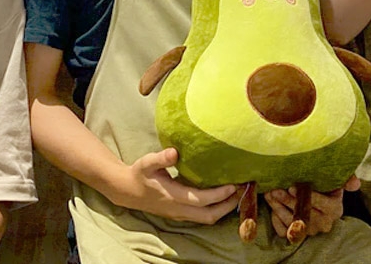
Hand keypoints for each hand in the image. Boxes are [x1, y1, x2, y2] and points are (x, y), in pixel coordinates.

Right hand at [119, 148, 238, 223]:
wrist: (128, 191)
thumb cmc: (140, 174)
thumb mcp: (146, 163)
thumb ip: (160, 158)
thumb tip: (174, 152)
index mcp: (172, 196)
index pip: (200, 200)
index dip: (218, 195)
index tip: (233, 185)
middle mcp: (178, 209)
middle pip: (208, 215)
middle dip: (227, 206)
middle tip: (242, 190)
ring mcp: (180, 214)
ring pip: (206, 218)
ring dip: (224, 209)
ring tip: (238, 193)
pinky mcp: (181, 214)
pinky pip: (202, 216)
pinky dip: (216, 209)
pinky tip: (224, 196)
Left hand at [263, 175, 360, 237]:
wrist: (316, 200)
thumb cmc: (325, 187)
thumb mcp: (336, 180)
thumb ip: (345, 179)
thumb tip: (356, 184)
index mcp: (335, 209)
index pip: (320, 203)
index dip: (306, 196)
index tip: (292, 187)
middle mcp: (324, 223)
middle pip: (304, 214)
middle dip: (287, 201)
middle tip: (275, 190)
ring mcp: (310, 231)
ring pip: (292, 222)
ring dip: (278, 207)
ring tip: (270, 193)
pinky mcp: (297, 236)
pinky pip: (283, 231)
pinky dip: (276, 218)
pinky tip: (272, 205)